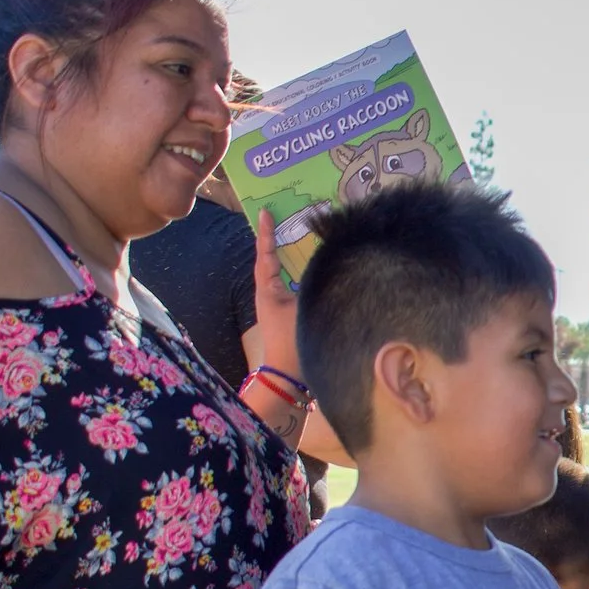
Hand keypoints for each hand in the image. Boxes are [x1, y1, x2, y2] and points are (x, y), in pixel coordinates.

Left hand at [252, 209, 303, 378]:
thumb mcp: (302, 306)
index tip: (265, 212)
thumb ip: (312, 281)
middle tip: (287, 215)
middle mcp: (271, 294)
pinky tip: (318, 266)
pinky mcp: (290, 314)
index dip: (266, 233)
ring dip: (293, 255)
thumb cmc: (292, 341)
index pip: (265, 255)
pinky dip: (303, 272)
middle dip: (281, 239)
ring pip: (286, 273)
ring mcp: (279, 305)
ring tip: (304, 234)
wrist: (289, 377)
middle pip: (275, 260)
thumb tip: (324, 261)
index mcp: (268, 289)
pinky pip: (296, 285)